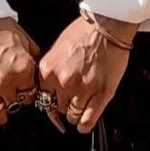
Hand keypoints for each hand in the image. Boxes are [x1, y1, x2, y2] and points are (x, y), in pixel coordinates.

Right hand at [0, 18, 39, 125]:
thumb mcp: (25, 40)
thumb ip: (34, 61)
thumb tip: (41, 78)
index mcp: (22, 69)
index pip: (30, 97)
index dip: (26, 93)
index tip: (20, 90)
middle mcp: (3, 81)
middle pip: (14, 108)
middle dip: (11, 100)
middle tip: (6, 92)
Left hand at [37, 15, 131, 133]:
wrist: (107, 25)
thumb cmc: (84, 31)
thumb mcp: (57, 48)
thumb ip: (51, 69)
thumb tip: (50, 86)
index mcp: (48, 70)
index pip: (42, 96)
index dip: (51, 97)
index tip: (55, 98)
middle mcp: (62, 82)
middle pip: (57, 107)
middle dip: (64, 103)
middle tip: (72, 95)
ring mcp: (82, 90)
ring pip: (72, 115)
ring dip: (75, 113)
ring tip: (80, 107)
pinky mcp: (101, 95)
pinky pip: (88, 120)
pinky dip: (85, 124)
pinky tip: (84, 123)